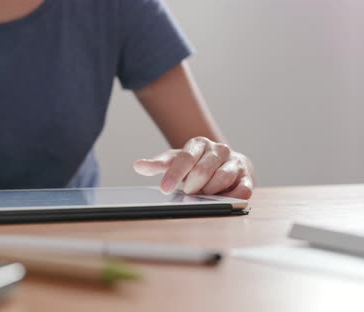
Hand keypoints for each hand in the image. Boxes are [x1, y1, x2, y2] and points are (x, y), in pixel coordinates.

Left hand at [133, 137, 253, 198]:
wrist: (221, 163)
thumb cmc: (195, 164)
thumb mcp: (175, 162)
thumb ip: (158, 164)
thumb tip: (138, 165)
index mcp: (198, 144)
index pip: (185, 158)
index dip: (174, 175)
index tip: (163, 189)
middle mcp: (218, 150)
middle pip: (203, 169)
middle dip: (192, 185)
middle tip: (187, 192)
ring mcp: (234, 162)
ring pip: (222, 177)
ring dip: (210, 191)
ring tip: (203, 194)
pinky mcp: (247, 177)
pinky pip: (243, 189)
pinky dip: (233, 196)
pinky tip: (223, 199)